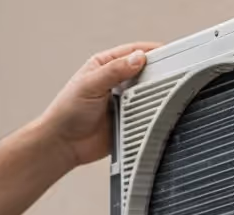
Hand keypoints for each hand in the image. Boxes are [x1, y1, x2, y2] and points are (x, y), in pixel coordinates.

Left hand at [38, 41, 159, 167]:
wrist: (64, 144)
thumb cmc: (67, 112)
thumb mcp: (90, 85)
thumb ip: (114, 71)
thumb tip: (138, 58)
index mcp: (104, 66)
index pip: (131, 52)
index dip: (149, 51)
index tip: (166, 53)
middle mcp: (114, 82)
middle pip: (143, 72)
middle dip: (155, 73)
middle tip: (170, 75)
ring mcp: (122, 101)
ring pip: (146, 93)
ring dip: (154, 94)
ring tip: (165, 93)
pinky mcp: (127, 120)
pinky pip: (145, 114)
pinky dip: (151, 112)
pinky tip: (157, 111)